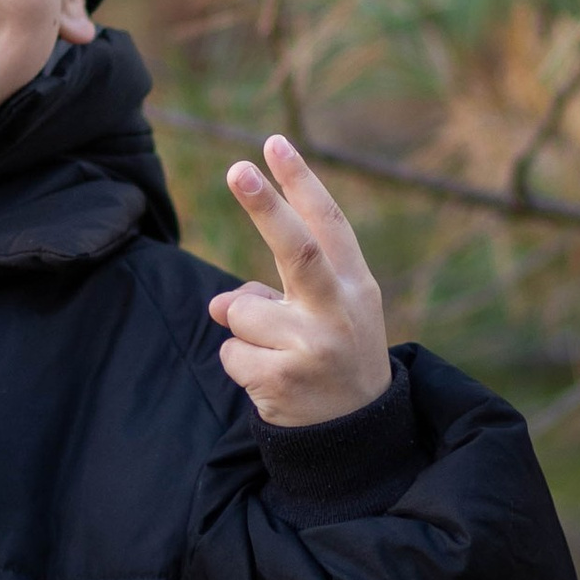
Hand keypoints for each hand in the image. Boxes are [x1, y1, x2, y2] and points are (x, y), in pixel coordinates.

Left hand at [209, 134, 389, 427]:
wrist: (357, 436)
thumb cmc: (335, 357)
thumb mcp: (324, 316)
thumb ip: (277, 293)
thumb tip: (222, 306)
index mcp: (356, 284)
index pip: (329, 223)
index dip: (301, 182)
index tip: (274, 143)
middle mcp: (341, 311)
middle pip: (297, 251)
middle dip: (265, 207)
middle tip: (236, 169)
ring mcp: (314, 347)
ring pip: (244, 311)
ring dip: (244, 330)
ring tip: (279, 356)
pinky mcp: (283, 381)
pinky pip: (231, 353)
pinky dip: (239, 364)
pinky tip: (272, 382)